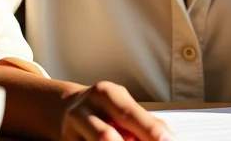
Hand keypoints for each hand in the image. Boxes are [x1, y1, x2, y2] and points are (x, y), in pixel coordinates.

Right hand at [59, 81, 175, 140]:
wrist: (62, 107)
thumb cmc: (100, 107)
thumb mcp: (120, 105)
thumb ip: (141, 120)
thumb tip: (167, 136)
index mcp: (105, 93)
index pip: (129, 113)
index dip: (150, 130)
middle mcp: (85, 110)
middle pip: (106, 136)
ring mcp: (70, 130)